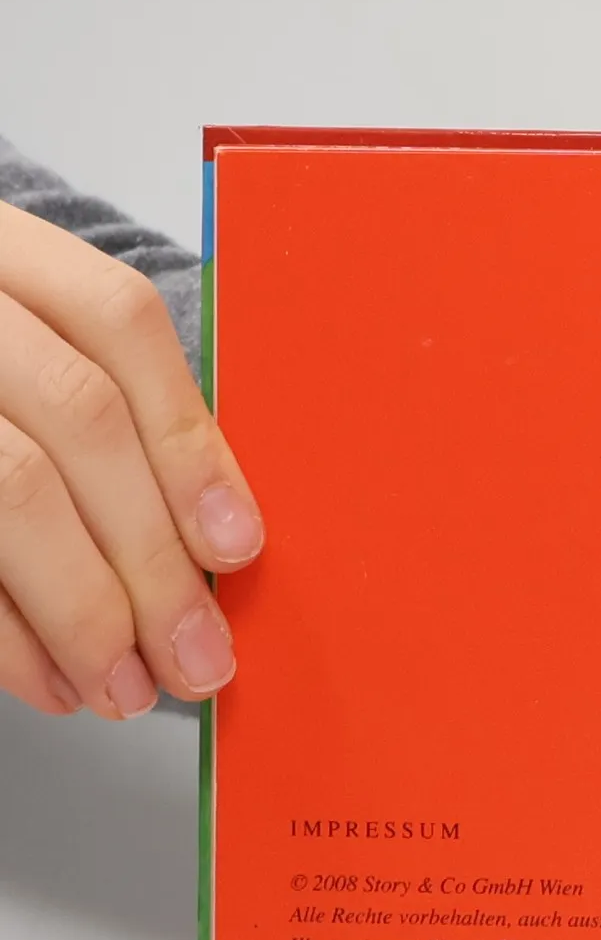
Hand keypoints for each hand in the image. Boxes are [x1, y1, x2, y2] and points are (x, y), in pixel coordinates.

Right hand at [0, 203, 262, 718]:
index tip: (237, 548)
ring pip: (11, 486)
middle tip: (198, 659)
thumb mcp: (40, 354)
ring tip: (127, 689)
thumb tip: (220, 545)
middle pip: (77, 417)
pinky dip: (6, 635)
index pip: (118, 322)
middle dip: (152, 557)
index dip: (188, 441)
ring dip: (83, 610)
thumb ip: (118, 422)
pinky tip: (52, 681)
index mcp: (6, 250)